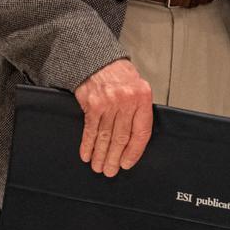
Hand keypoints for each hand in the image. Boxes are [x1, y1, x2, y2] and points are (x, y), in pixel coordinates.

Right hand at [74, 59, 152, 177]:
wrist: (99, 58)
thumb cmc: (120, 74)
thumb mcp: (138, 87)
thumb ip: (139, 110)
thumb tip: (135, 141)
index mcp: (143, 97)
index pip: (141, 132)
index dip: (134, 152)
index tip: (127, 163)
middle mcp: (126, 100)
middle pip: (121, 137)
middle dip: (115, 158)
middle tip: (110, 170)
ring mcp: (109, 102)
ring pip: (105, 137)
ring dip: (101, 155)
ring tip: (99, 167)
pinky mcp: (92, 104)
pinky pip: (91, 130)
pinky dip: (88, 145)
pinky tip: (87, 154)